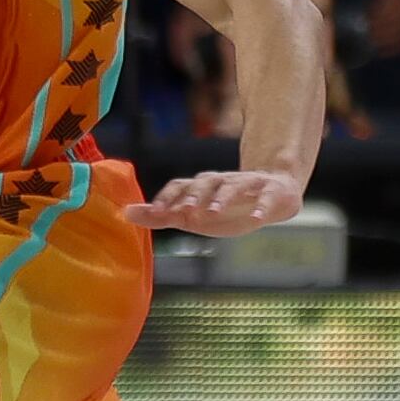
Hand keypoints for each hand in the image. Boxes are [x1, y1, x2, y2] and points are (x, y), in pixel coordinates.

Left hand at [124, 170, 302, 236]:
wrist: (274, 193)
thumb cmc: (227, 208)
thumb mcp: (194, 215)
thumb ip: (162, 215)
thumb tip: (125, 213)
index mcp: (200, 186)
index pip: (179, 185)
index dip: (168, 197)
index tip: (158, 212)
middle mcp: (220, 181)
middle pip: (204, 183)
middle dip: (193, 196)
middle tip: (184, 212)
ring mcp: (246, 184)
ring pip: (231, 187)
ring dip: (221, 198)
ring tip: (213, 213)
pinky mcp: (271, 191)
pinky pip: (266, 197)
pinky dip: (262, 206)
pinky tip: (258, 219)